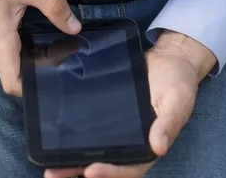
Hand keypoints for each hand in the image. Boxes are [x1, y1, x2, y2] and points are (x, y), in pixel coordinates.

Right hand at [0, 0, 81, 95]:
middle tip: (66, 49)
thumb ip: (53, 6)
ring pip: (17, 62)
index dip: (33, 89)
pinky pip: (12, 51)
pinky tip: (42, 32)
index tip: (55, 77)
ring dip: (37, 56)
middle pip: (20, 74)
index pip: (13, 84)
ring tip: (59, 41)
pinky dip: (28, 47)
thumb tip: (74, 27)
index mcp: (1, 42)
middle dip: (44, 67)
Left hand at [45, 30, 215, 177]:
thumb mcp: (177, 100)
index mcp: (150, 145)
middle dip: (79, 171)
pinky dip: (73, 138)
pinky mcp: (107, 116)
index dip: (111, 172)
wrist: (168, 60)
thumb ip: (169, 122)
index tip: (90, 171)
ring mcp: (119, 131)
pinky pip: (90, 131)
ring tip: (48, 167)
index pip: (129, 168)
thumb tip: (159, 146)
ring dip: (72, 161)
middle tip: (54, 174)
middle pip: (106, 164)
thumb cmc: (177, 82)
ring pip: (94, 151)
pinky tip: (55, 139)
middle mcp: (133, 142)